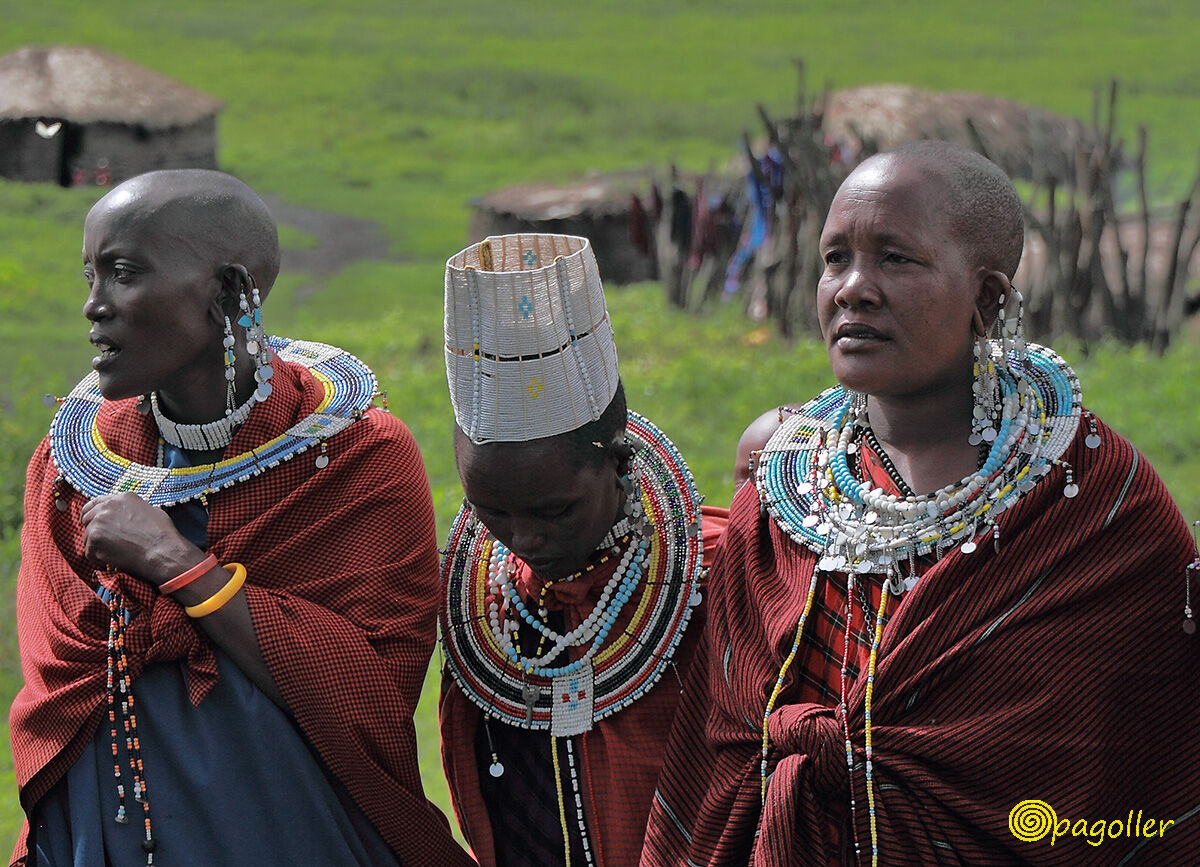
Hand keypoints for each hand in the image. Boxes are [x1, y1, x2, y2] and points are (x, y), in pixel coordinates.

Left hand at [80, 492, 203, 585]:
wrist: (162, 552)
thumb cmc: (162, 534)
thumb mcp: (151, 511)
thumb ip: (132, 510)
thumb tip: (126, 516)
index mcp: (121, 498)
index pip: (96, 503)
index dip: (92, 514)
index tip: (92, 522)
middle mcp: (107, 507)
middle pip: (86, 518)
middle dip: (93, 530)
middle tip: (104, 542)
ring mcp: (98, 522)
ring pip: (87, 536)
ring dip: (97, 546)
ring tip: (115, 553)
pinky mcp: (94, 539)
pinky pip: (89, 552)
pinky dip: (98, 558)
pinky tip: (114, 560)